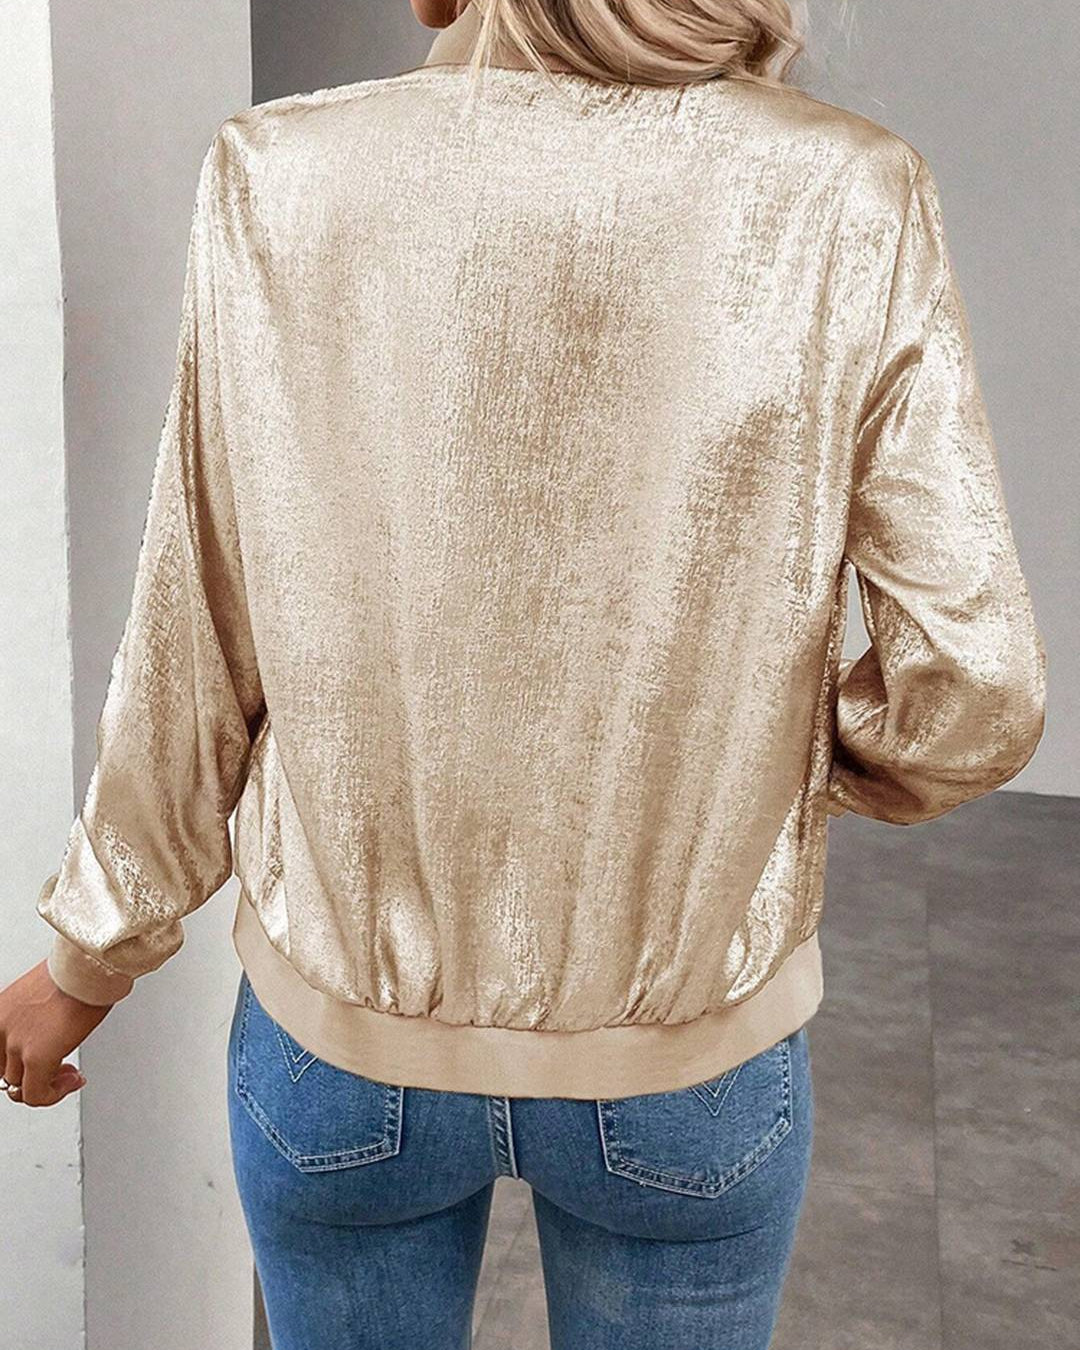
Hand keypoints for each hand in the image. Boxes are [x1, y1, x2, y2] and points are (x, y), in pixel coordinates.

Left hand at [0, 960, 113, 1106]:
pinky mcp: (37, 1057)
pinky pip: (37, 1095)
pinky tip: (73, 1081)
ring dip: (48, 1085)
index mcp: (0, 1012)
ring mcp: (16, 1044)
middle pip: (8, 1073)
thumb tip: (48, 1037)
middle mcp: (1, 1029)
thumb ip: (34, 1019)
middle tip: (59, 1071)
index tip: (44, 1061)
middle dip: (35, 1076)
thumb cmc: (76, 973)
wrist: (89, 966)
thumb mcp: (43, 995)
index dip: (21, 1064)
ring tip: (69, 1075)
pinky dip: (54, 1095)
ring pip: (22, 1087)